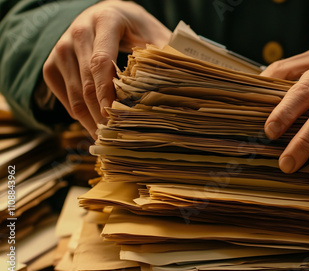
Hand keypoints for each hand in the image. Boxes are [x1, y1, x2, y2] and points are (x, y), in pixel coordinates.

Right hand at [43, 0, 170, 137]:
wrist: (104, 15)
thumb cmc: (134, 28)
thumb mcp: (152, 32)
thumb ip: (164, 53)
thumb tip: (178, 80)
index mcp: (104, 20)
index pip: (101, 61)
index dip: (107, 91)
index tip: (116, 116)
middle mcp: (78, 33)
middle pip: (87, 82)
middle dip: (101, 113)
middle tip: (117, 136)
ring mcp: (60, 49)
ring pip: (74, 94)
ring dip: (90, 120)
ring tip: (108, 139)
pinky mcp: (51, 65)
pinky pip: (64, 97)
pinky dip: (79, 115)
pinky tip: (96, 126)